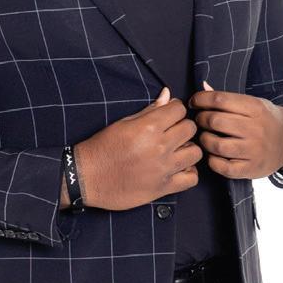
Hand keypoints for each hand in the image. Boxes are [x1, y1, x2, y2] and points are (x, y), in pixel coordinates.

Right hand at [74, 85, 202, 210]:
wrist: (86, 178)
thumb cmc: (102, 148)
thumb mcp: (123, 123)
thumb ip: (149, 110)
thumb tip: (167, 94)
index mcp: (148, 127)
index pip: (179, 109)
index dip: (174, 110)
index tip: (168, 116)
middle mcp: (160, 147)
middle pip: (191, 129)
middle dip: (183, 127)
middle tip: (172, 133)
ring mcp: (163, 168)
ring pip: (196, 152)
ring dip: (188, 149)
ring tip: (176, 151)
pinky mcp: (163, 187)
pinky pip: (192, 178)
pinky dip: (188, 172)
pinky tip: (178, 168)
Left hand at [188, 83, 282, 178]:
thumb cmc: (264, 120)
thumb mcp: (252, 104)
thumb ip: (227, 98)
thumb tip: (203, 86)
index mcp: (255, 108)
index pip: (220, 100)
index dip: (201, 99)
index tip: (194, 102)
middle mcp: (256, 129)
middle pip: (215, 121)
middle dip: (200, 119)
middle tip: (199, 120)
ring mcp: (254, 150)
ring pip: (217, 145)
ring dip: (204, 140)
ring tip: (205, 137)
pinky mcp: (251, 168)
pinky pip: (223, 167)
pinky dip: (213, 161)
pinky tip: (213, 154)